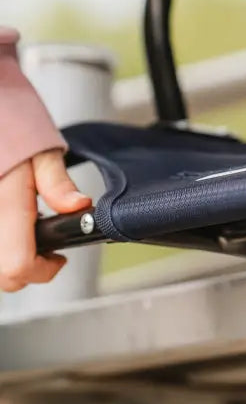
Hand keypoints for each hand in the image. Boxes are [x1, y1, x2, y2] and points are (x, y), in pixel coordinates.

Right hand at [0, 149, 90, 291]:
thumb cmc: (7, 127)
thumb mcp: (40, 151)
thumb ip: (57, 183)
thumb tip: (79, 206)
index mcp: (4, 206)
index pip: (17, 267)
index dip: (44, 271)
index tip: (59, 258)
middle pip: (2, 276)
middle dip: (27, 269)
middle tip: (45, 248)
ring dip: (10, 258)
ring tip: (26, 232)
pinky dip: (2, 244)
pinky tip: (11, 224)